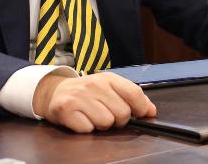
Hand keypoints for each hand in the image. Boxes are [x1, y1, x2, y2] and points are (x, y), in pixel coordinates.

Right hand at [33, 72, 156, 132]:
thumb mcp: (109, 88)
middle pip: (122, 113)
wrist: (55, 92)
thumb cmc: (87, 93)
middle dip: (118, 120)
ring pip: (106, 122)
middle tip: (107, 114)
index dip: (141, 108)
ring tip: (93, 116)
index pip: (134, 93)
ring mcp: (80, 97)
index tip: (140, 115)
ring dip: (101, 125)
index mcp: (108, 78)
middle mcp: (94, 85)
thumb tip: (151, 111)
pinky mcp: (66, 110)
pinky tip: (81, 120)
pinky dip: (86, 129)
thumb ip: (131, 97)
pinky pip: (88, 129)